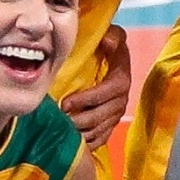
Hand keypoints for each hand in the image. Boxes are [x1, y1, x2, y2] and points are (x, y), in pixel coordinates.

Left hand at [59, 23, 131, 150]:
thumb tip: (107, 41)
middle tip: (58, 120)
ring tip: (61, 132)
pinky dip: (88, 142)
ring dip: (81, 133)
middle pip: (102, 116)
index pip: (107, 93)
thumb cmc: (108, 48)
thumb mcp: (114, 36)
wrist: (114, 61)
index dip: (87, 99)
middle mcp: (121, 99)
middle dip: (79, 120)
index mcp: (121, 79)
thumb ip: (113, 37)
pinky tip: (72, 142)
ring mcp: (116, 114)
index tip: (66, 103)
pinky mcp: (111, 124)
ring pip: (100, 129)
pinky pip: (101, 138)